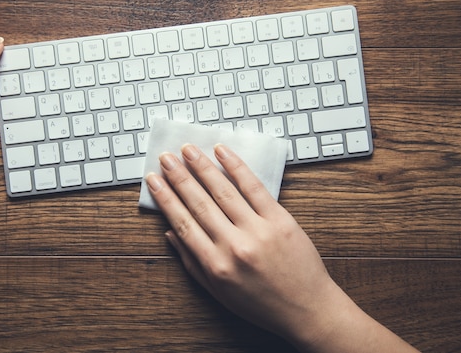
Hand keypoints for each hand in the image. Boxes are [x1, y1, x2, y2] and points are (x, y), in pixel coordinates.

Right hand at [145, 143, 335, 341]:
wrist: (306, 309)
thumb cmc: (261, 303)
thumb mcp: (218, 293)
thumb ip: (191, 263)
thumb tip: (170, 233)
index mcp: (215, 265)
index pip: (182, 223)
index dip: (165, 198)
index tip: (153, 180)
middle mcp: (234, 246)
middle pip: (199, 203)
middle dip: (178, 177)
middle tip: (165, 158)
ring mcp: (258, 231)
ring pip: (223, 191)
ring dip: (202, 167)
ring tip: (188, 150)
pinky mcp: (280, 220)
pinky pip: (254, 188)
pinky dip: (236, 167)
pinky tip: (223, 152)